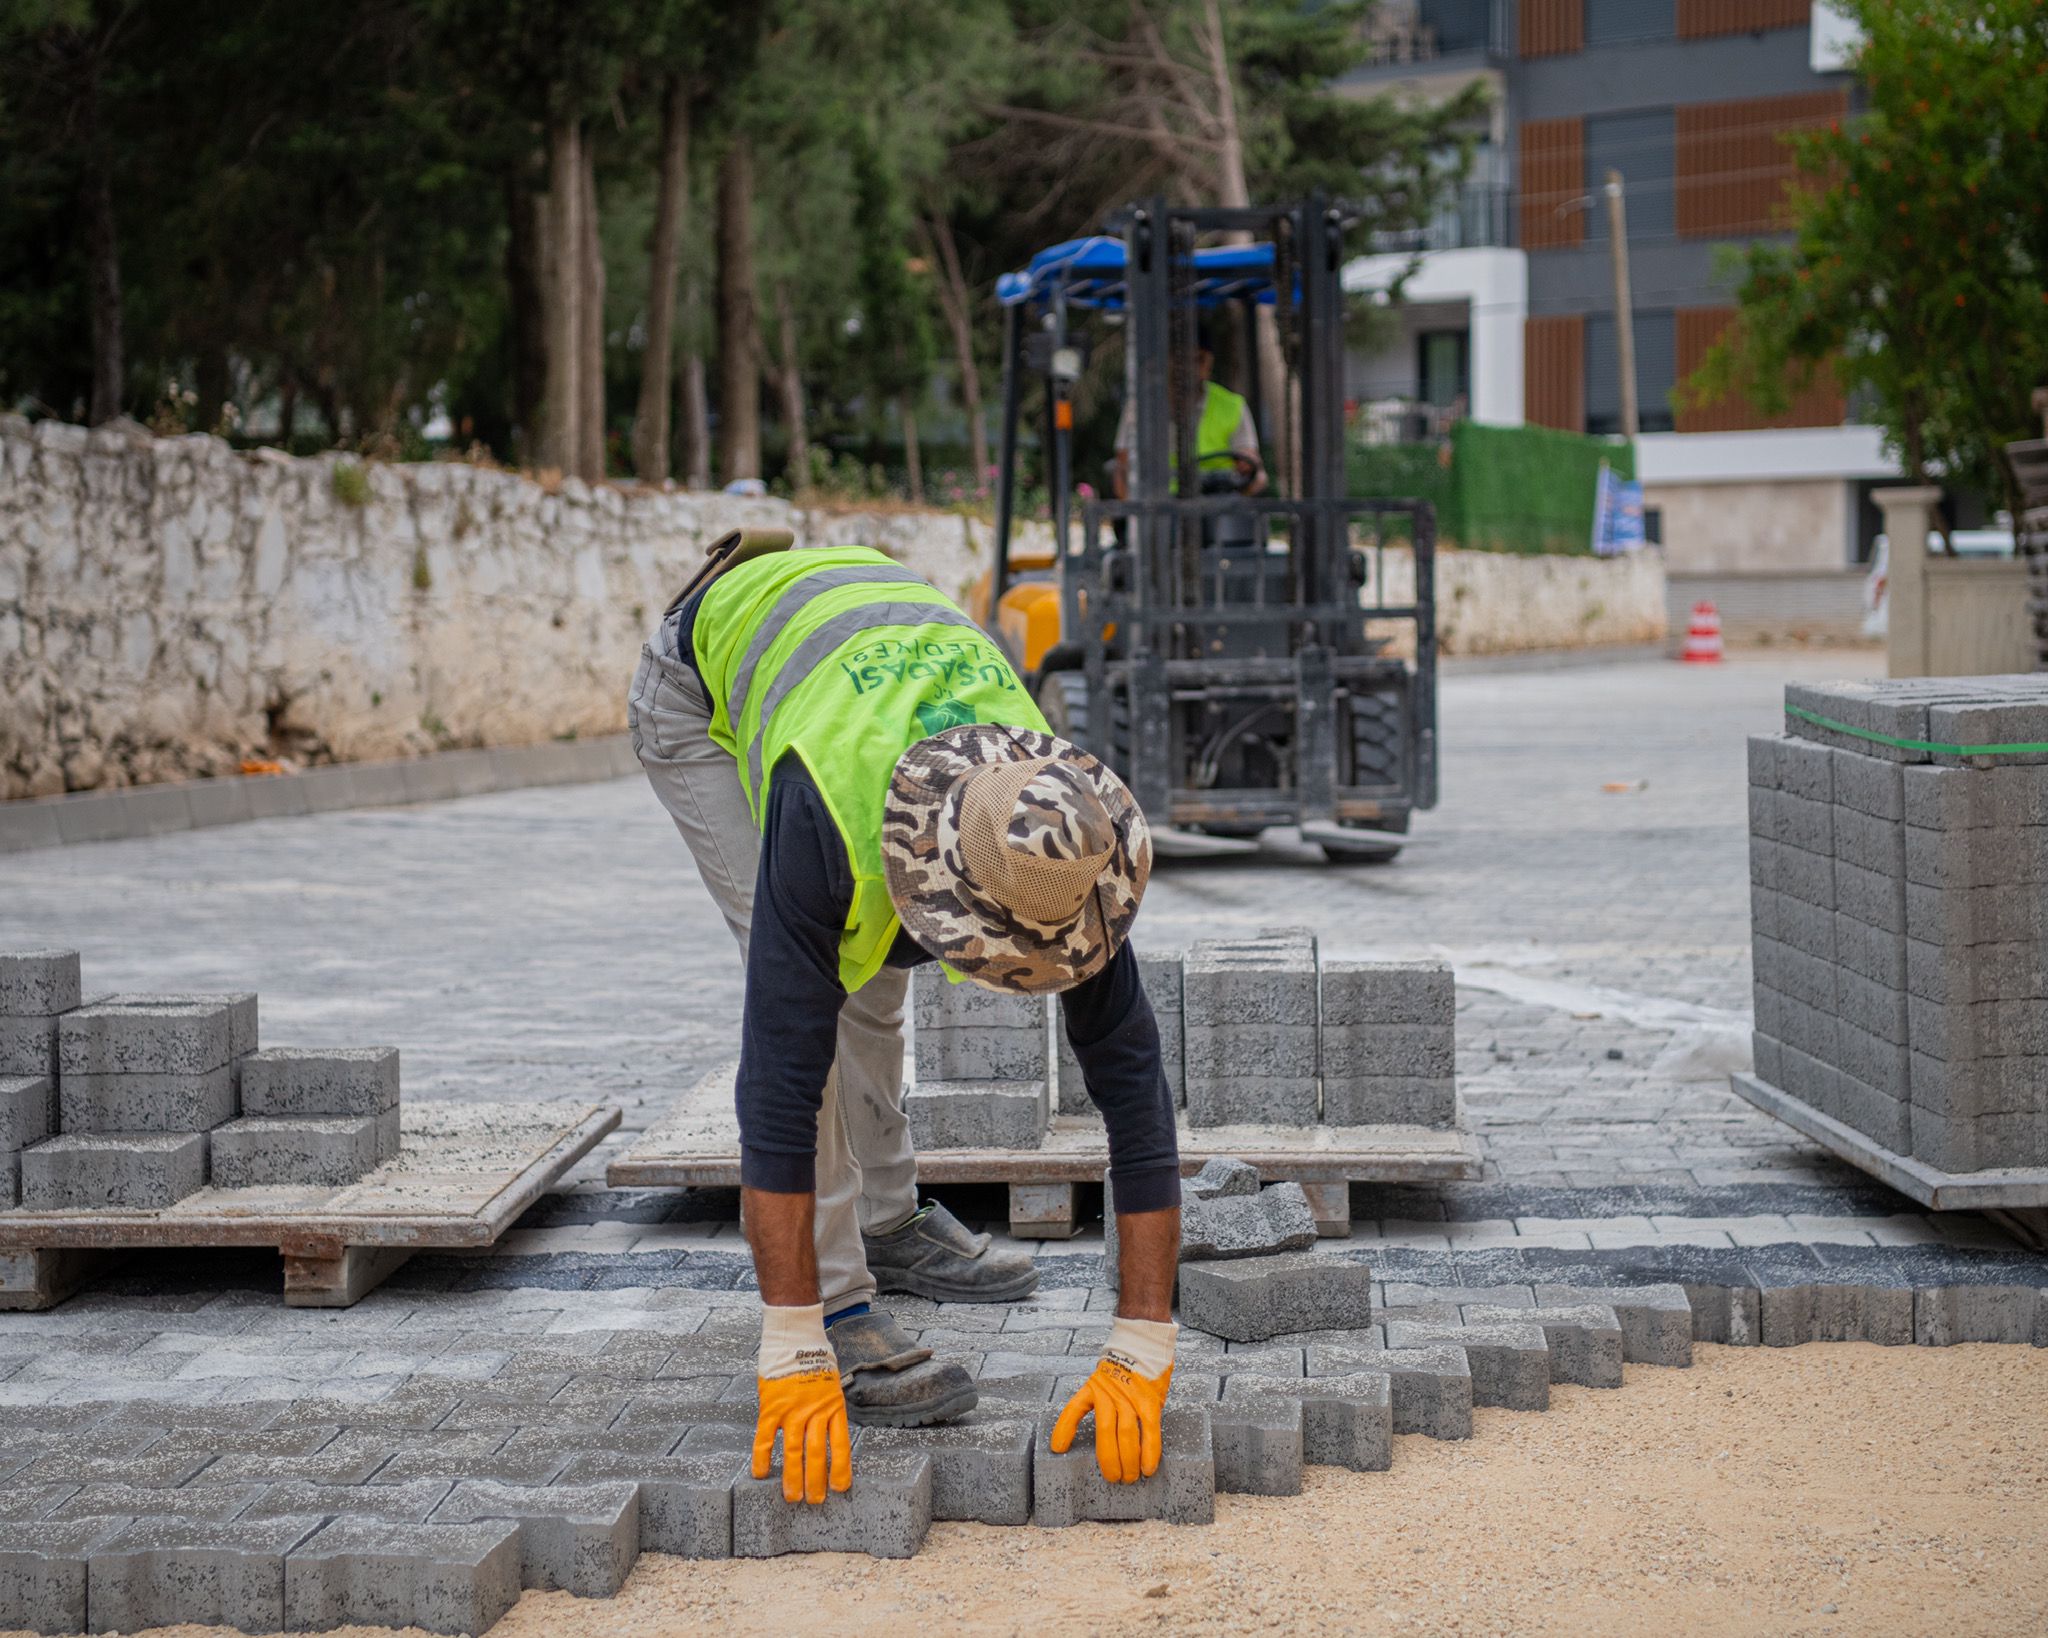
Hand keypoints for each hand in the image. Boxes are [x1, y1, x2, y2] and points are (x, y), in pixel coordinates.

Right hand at [753, 1368, 852, 1503]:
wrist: (795, 1338)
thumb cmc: (816, 1360)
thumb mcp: (833, 1384)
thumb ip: (829, 1408)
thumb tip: (829, 1433)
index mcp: (834, 1407)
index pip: (840, 1445)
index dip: (840, 1469)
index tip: (840, 1489)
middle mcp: (815, 1411)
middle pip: (816, 1453)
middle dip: (816, 1481)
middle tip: (815, 1501)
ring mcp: (792, 1410)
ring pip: (794, 1451)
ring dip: (793, 1477)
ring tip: (793, 1497)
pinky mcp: (771, 1407)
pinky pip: (765, 1438)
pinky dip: (762, 1458)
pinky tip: (761, 1475)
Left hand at [1051, 1343, 1173, 1483]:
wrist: (1145, 1339)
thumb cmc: (1124, 1362)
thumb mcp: (1104, 1375)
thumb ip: (1103, 1398)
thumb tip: (1105, 1428)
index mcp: (1094, 1386)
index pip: (1074, 1408)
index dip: (1064, 1429)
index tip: (1058, 1449)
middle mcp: (1109, 1393)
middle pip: (1105, 1432)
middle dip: (1108, 1460)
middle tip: (1113, 1478)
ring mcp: (1130, 1397)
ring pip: (1126, 1434)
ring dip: (1128, 1461)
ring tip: (1130, 1478)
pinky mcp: (1150, 1401)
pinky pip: (1149, 1430)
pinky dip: (1149, 1451)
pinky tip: (1148, 1467)